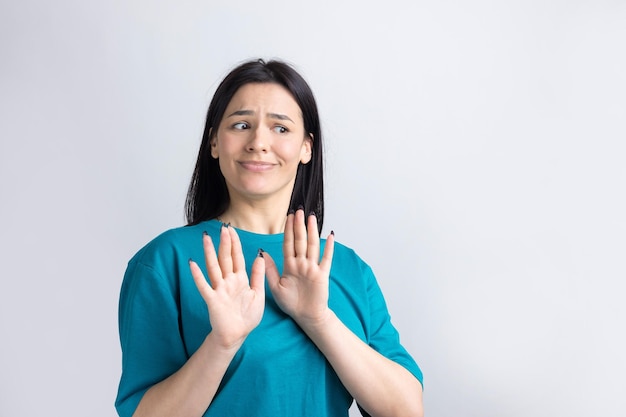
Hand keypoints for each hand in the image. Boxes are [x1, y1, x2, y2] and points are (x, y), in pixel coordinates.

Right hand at [189, 225, 264, 349]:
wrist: (237, 335)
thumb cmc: (247, 316)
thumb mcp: (258, 294)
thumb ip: (258, 275)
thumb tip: (259, 256)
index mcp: (240, 279)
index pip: (237, 257)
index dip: (235, 243)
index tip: (232, 229)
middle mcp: (228, 282)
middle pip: (225, 259)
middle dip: (225, 243)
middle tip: (223, 227)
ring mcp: (219, 290)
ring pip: (214, 268)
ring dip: (210, 253)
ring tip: (206, 239)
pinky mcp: (212, 300)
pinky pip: (204, 286)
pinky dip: (198, 275)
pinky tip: (192, 264)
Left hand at [264, 209, 334, 328]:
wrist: (306, 317)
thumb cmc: (291, 303)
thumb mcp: (276, 287)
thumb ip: (270, 270)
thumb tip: (262, 253)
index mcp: (289, 266)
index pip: (288, 244)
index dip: (288, 230)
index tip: (288, 217)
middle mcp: (301, 264)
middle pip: (300, 241)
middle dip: (299, 226)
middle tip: (298, 210)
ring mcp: (312, 268)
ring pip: (312, 246)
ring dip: (312, 232)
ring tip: (311, 217)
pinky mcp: (322, 275)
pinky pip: (326, 259)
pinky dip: (329, 248)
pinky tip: (330, 236)